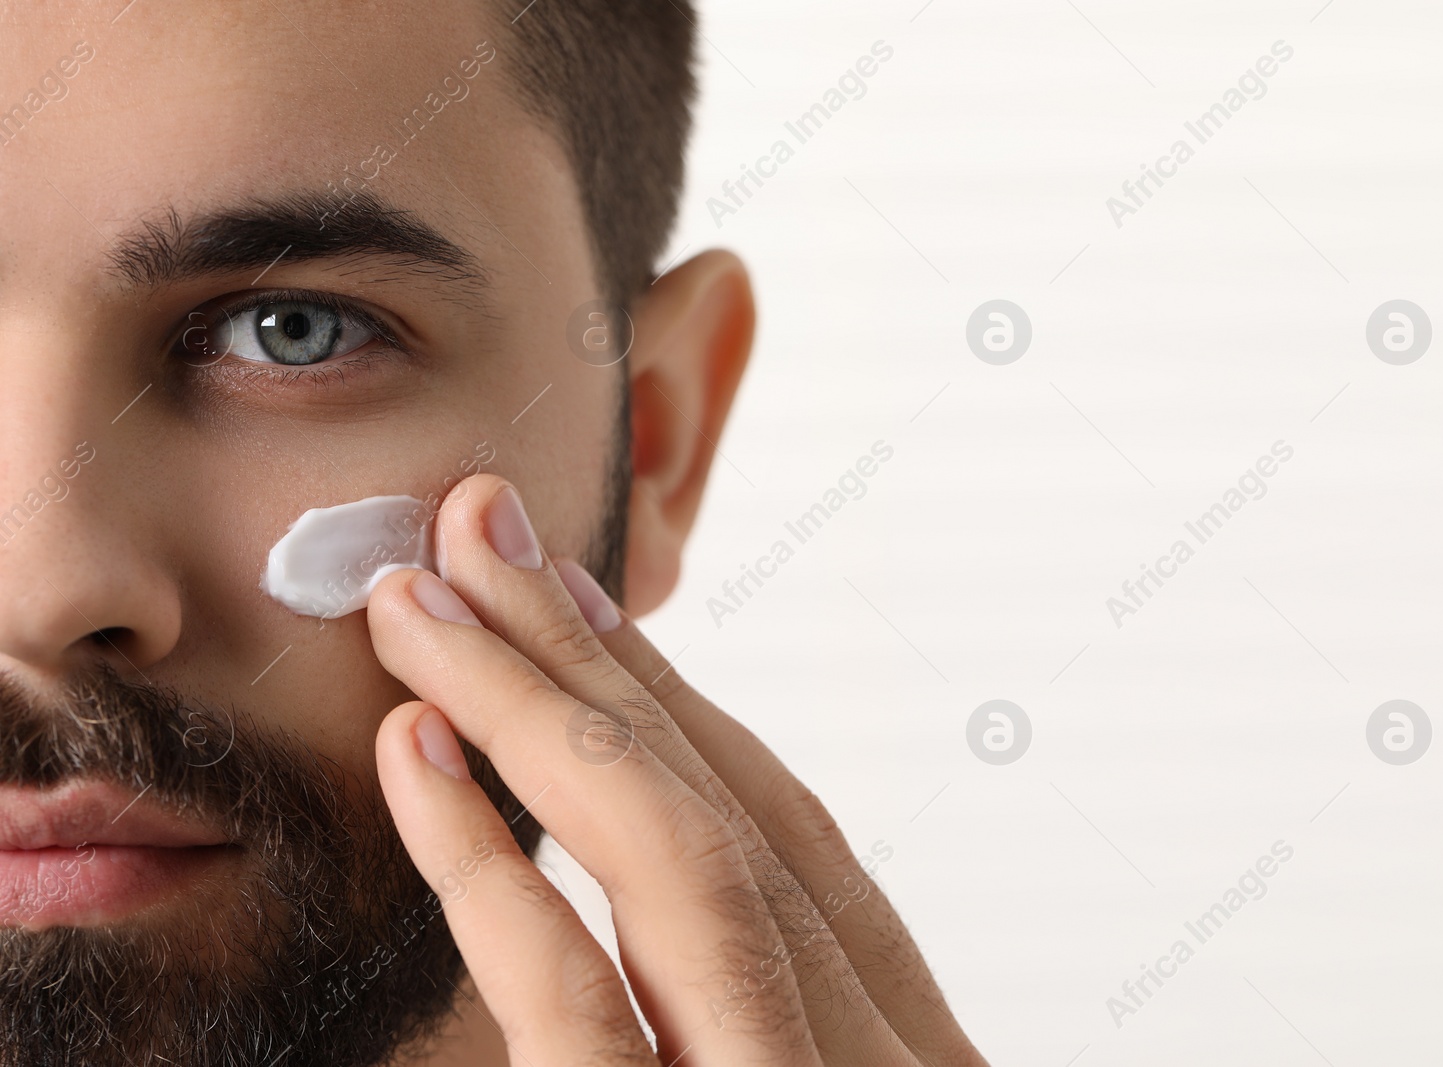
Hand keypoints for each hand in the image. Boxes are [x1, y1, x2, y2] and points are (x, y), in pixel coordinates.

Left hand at [365, 474, 987, 1065]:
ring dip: (543, 707)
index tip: (580, 606)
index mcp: (905, 1061)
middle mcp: (878, 1064)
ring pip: (686, 864)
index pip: (804, 859)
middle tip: (482, 532)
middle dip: (599, 663)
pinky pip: (576, 998)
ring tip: (424, 602)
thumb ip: (737, 1034)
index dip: (687, 715)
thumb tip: (634, 971)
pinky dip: (491, 865)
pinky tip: (420, 751)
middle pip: (743, 825)